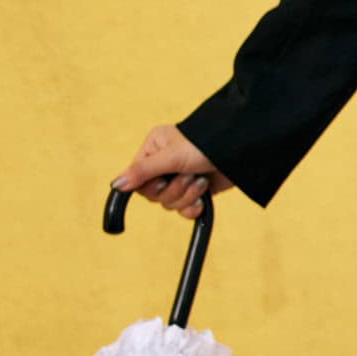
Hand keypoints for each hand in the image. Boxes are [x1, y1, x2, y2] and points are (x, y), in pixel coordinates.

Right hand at [112, 124, 232, 220]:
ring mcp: (181, 178)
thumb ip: (142, 172)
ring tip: (200, 181)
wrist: (241, 151)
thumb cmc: (205, 145)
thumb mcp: (171, 157)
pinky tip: (203, 197)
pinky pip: (183, 210)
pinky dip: (193, 207)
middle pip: (154, 195)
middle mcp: (164, 164)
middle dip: (173, 191)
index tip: (163, 181)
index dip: (150, 186)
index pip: (137, 179)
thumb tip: (116, 185)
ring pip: (169, 204)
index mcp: (154, 149)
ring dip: (186, 196)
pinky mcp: (196, 191)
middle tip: (187, 176)